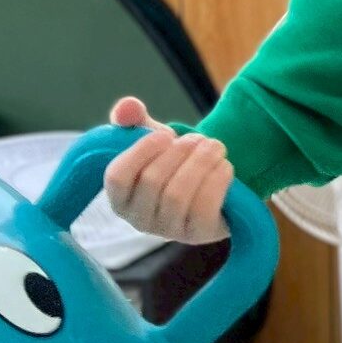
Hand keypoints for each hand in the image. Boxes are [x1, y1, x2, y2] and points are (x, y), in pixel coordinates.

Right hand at [104, 96, 233, 243]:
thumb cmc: (173, 161)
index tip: (166, 135)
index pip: (117, 176)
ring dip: (201, 163)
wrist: (212, 182)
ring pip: (178, 195)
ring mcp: (168, 231)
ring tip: (214, 147)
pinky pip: (204, 207)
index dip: (142, 151)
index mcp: (119, 197)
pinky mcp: (198, 235)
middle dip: (180, 153)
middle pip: (153, 182)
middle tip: (197, 139)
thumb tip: (128, 107)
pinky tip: (224, 166)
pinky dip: (217, 180)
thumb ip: (134, 119)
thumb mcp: (152, 138)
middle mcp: (139, 219)